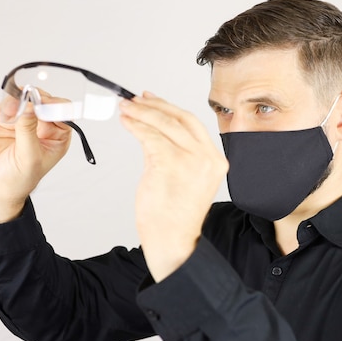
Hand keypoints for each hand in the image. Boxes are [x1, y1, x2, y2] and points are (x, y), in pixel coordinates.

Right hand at [0, 93, 71, 224]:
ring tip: (13, 107)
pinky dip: (7, 102)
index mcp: (57, 137)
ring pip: (26, 98)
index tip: (43, 104)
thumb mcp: (28, 157)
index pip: (63, 114)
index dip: (55, 106)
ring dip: (20, 98)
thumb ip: (28, 131)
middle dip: (37, 99)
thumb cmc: (18, 179)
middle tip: (27, 100)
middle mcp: (43, 127)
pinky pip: (8, 102)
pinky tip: (6, 111)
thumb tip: (30, 106)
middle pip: (45, 102)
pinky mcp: (5, 119)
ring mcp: (24, 121)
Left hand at [119, 92, 227, 280]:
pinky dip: (136, 127)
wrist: (173, 240)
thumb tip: (153, 128)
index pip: (192, 124)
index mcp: (215, 160)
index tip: (152, 100)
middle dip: (154, 106)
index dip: (169, 108)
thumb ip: (176, 152)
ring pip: (164, 125)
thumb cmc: (175, 214)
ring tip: (125, 110)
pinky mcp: (170, 164)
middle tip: (135, 101)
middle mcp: (207, 158)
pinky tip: (127, 123)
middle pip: (180, 119)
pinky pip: (150, 137)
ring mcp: (190, 160)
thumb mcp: (184, 177)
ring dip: (141, 114)